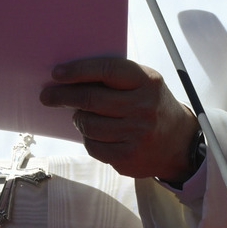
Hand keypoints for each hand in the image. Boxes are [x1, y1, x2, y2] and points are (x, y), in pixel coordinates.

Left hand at [39, 57, 198, 182]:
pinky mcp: (130, 157)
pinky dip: (87, 139)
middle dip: (63, 96)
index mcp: (146, 81)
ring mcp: (137, 134)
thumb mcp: (143, 83)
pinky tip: (93, 134)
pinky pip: (94, 147)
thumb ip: (114, 78)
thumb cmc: (150, 104)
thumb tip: (70, 77)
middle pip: (92, 99)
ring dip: (78, 118)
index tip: (57, 73)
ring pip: (89, 125)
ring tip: (79, 115)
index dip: (78, 70)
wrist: (179, 142)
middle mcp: (144, 107)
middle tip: (48, 96)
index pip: (107, 71)